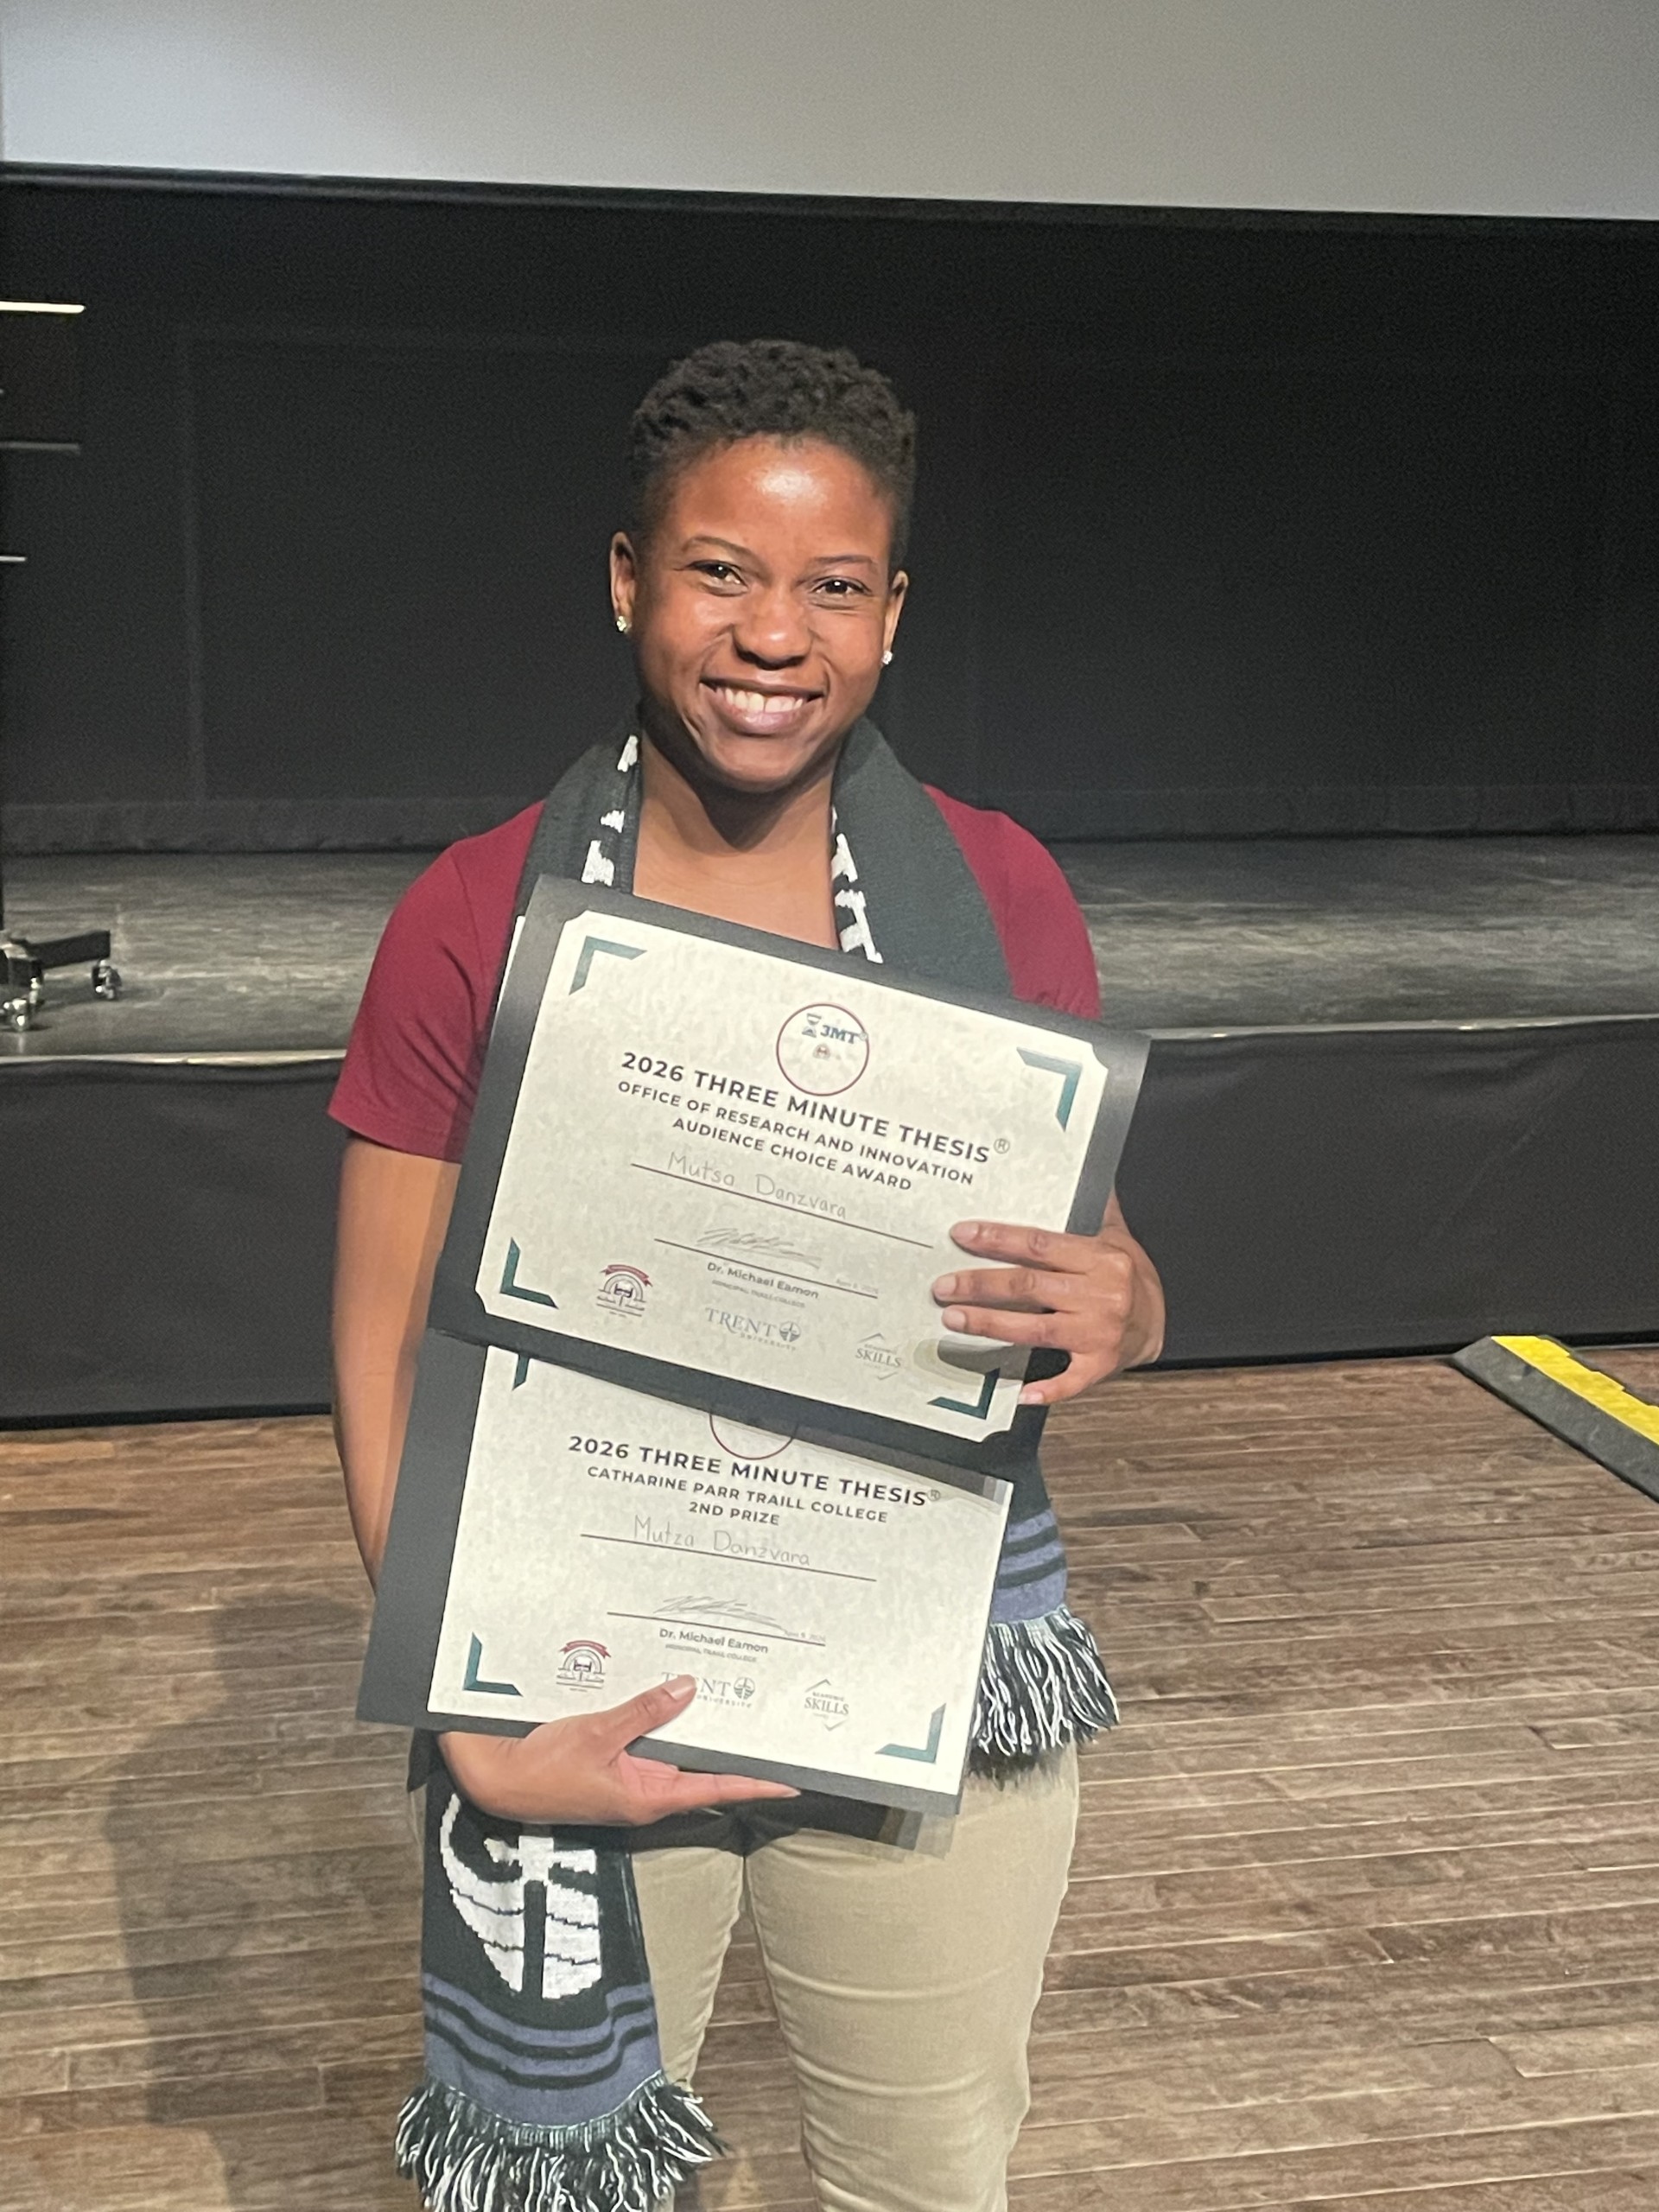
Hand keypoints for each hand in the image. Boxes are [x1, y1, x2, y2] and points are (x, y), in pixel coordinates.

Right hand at [440, 1676, 797, 1825]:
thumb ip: (644, 1712)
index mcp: (648, 1797)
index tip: (789, 1780)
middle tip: (764, 1722)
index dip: (753, 1783)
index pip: (715, 1789)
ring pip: (670, 1751)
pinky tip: (668, 1695)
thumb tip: (687, 1689)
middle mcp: (643, 1792)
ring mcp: (626, 1780)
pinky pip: (644, 1743)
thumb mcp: (598, 1733)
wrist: (494, 1779)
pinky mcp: (607, 1765)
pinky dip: (659, 1722)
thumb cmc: (542, 1769)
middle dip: (728, 1746)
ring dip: (691, 1728)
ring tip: (727, 1700)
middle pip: (697, 1767)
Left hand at [932, 1194, 1164, 1407]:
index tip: (962, 1235)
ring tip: (954, 1318)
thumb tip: (1077, 1163)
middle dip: (981, 1285)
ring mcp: (1100, 1332)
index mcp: (1101, 1257)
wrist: (1160, 1321)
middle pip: (1029, 1286)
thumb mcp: (1115, 1234)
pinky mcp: (1100, 1365)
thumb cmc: (1129, 1275)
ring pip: (1035, 1329)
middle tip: (944, 1286)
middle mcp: (1101, 1294)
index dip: (998, 1239)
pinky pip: (1070, 1380)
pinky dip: (1046, 1388)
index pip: (1039, 1244)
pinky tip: (1019, 1391)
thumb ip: (1092, 1205)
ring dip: (990, 1325)